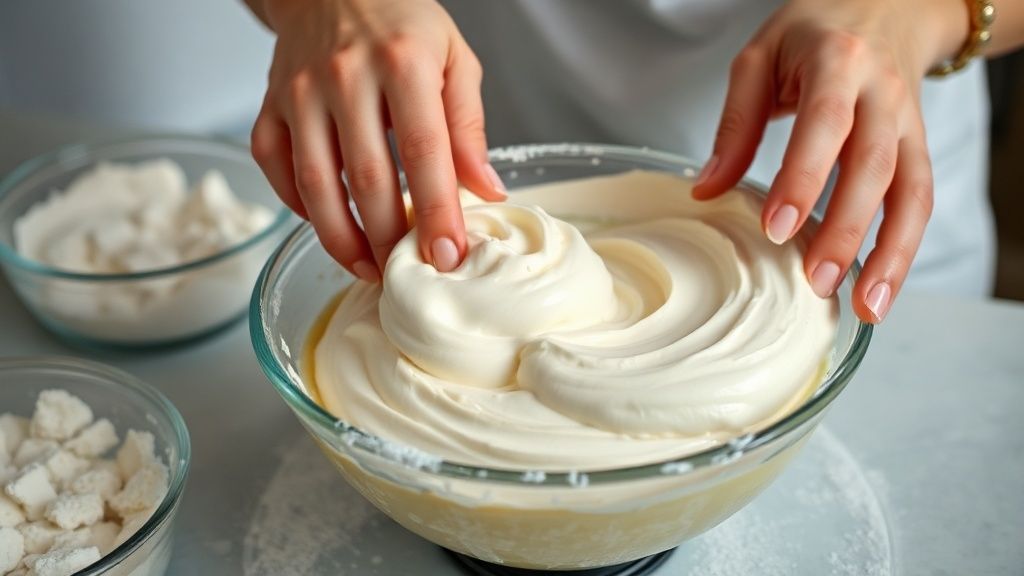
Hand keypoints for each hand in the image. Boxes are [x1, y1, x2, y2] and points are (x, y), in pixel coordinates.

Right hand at [250, 0, 505, 280]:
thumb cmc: (402, 24)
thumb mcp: (454, 60)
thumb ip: (469, 127)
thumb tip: (487, 192)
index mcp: (402, 63)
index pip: (423, 152)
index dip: (436, 212)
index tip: (448, 256)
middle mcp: (345, 76)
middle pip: (367, 178)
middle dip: (391, 238)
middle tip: (411, 272)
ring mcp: (299, 93)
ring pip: (316, 185)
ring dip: (343, 239)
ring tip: (370, 268)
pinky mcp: (269, 107)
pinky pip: (278, 171)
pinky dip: (302, 209)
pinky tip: (330, 226)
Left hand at [693, 0, 969, 322]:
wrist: (888, 5)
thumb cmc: (814, 32)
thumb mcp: (760, 58)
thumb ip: (735, 124)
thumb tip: (706, 191)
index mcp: (837, 63)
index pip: (824, 124)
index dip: (804, 178)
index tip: (777, 228)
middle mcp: (883, 93)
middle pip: (874, 166)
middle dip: (847, 228)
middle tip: (817, 280)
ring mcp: (909, 121)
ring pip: (912, 191)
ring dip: (892, 254)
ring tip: (867, 307)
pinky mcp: (919, 146)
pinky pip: (920, 200)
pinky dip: (904, 249)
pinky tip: (881, 289)